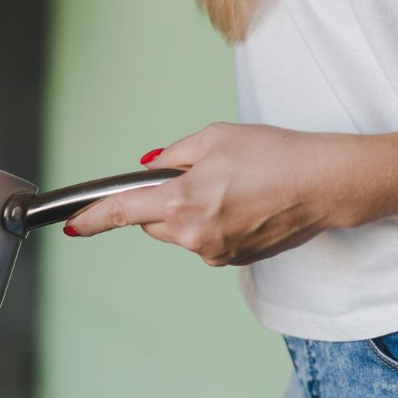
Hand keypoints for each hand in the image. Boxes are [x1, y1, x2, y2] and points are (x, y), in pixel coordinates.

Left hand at [64, 123, 379, 265]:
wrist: (324, 185)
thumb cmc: (275, 154)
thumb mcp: (216, 137)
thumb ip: (175, 155)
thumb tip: (150, 169)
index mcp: (184, 202)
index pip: (125, 212)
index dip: (94, 218)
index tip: (74, 225)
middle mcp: (195, 235)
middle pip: (153, 223)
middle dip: (161, 201)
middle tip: (198, 174)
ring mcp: (216, 252)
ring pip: (180, 232)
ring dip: (190, 212)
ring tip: (232, 187)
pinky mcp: (235, 260)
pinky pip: (206, 240)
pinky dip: (213, 223)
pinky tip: (244, 204)